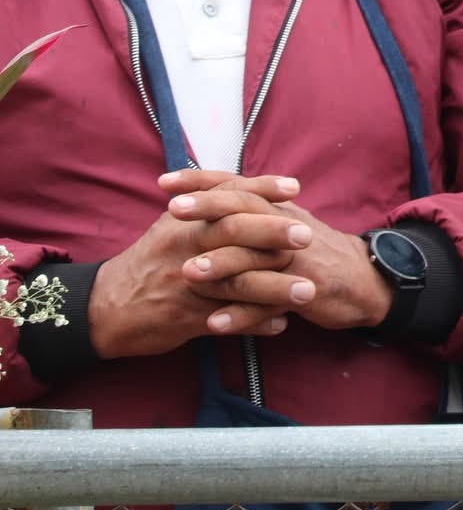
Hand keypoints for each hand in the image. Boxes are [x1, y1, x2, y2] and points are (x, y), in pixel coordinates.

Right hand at [89, 173, 308, 358]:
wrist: (105, 308)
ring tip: (309, 290)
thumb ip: (207, 207)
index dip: (261, 189)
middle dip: (273, 232)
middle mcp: (185, 246)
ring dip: (276, 288)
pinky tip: (281, 324)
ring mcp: (186, 283)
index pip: (227, 196)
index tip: (295, 188)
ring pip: (236, 281)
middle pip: (233, 232)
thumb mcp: (172, 227)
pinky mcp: (185, 316)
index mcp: (185, 221)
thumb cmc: (152, 261)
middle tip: (308, 236)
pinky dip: (255, 323)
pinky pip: (227, 320)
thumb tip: (246, 186)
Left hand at [168, 171, 393, 331]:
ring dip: (220, 265)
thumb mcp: (287, 223)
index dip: (202, 182)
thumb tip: (212, 196)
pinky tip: (214, 324)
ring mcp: (296, 259)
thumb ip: (254, 213)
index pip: (238, 186)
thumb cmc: (315, 252)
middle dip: (208, 209)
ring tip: (186, 273)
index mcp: (278, 210)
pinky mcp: (305, 291)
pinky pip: (268, 304)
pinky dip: (241, 316)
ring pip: (255, 258)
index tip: (165, 182)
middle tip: (172, 212)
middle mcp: (286, 228)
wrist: (363, 281)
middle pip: (246, 210)